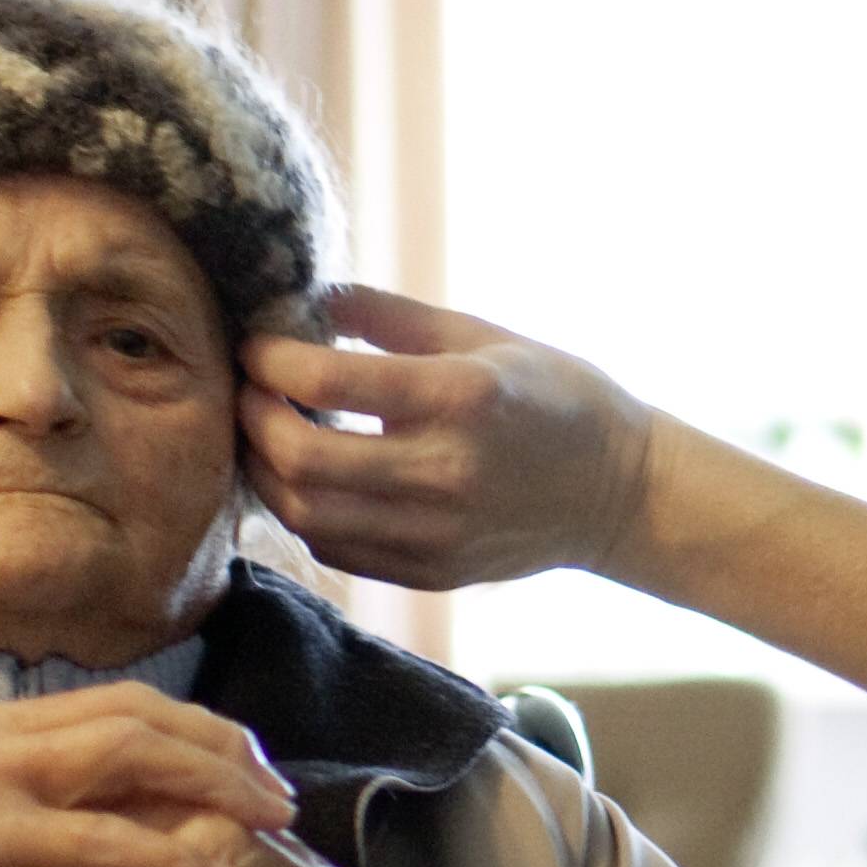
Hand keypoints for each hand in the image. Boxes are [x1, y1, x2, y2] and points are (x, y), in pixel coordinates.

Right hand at [0, 686, 288, 866]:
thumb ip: (3, 815)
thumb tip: (69, 822)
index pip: (110, 703)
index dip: (189, 727)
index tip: (246, 762)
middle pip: (134, 716)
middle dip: (219, 748)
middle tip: (280, 789)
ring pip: (126, 759)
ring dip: (213, 790)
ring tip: (273, 823)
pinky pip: (97, 841)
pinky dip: (169, 856)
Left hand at [248, 288, 657, 591]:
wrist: (619, 492)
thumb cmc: (551, 396)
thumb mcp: (481, 334)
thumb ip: (387, 314)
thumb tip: (304, 293)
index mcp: (462, 397)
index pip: (328, 378)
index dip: (270, 358)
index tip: (257, 342)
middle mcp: (447, 471)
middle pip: (301, 457)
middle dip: (253, 418)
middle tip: (247, 389)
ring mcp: (437, 533)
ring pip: (306, 514)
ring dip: (266, 472)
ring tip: (265, 433)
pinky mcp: (431, 573)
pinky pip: (335, 549)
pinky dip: (304, 511)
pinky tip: (307, 478)